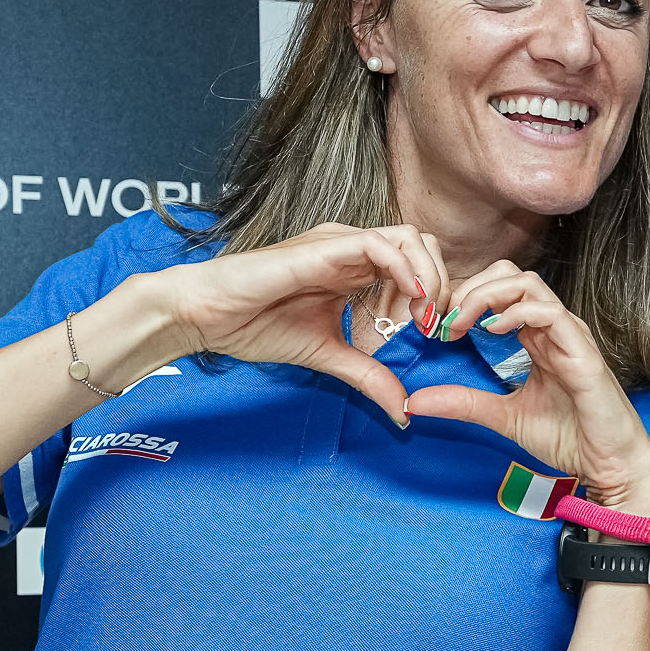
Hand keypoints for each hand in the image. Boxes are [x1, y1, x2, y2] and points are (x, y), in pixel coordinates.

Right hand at [136, 221, 452, 426]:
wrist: (206, 316)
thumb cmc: (256, 326)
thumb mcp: (327, 357)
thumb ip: (367, 377)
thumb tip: (403, 412)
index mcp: (357, 271)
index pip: (418, 268)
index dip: (438, 300)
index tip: (435, 338)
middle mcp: (354, 251)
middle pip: (424, 247)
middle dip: (443, 287)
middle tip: (435, 329)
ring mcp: (340, 244)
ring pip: (410, 239)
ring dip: (430, 278)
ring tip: (424, 318)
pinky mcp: (324, 247)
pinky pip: (379, 244)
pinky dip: (405, 270)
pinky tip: (409, 303)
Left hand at [402, 261, 649, 512]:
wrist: (609, 463)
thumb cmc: (569, 437)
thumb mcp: (503, 417)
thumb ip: (464, 403)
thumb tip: (413, 402)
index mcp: (537, 337)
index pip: (498, 291)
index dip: (463, 298)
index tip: (436, 326)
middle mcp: (553, 328)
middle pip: (510, 275)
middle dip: (470, 288)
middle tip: (443, 320)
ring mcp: (569, 335)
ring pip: (527, 284)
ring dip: (486, 295)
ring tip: (462, 322)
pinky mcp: (582, 352)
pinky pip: (549, 313)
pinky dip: (517, 313)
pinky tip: (493, 332)